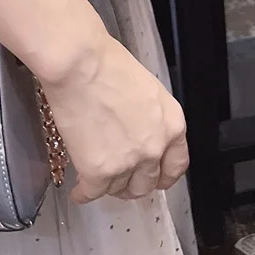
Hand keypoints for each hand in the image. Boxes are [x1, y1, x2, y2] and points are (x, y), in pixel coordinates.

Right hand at [42, 31, 188, 204]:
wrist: (78, 62)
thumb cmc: (105, 61)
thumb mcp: (144, 88)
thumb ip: (147, 116)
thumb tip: (133, 127)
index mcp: (172, 124)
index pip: (176, 164)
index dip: (163, 174)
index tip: (154, 178)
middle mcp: (155, 148)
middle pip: (147, 183)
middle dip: (132, 183)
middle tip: (119, 178)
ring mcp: (127, 162)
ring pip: (120, 189)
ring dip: (108, 186)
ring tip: (96, 180)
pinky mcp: (98, 170)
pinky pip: (92, 192)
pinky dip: (83, 193)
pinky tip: (78, 191)